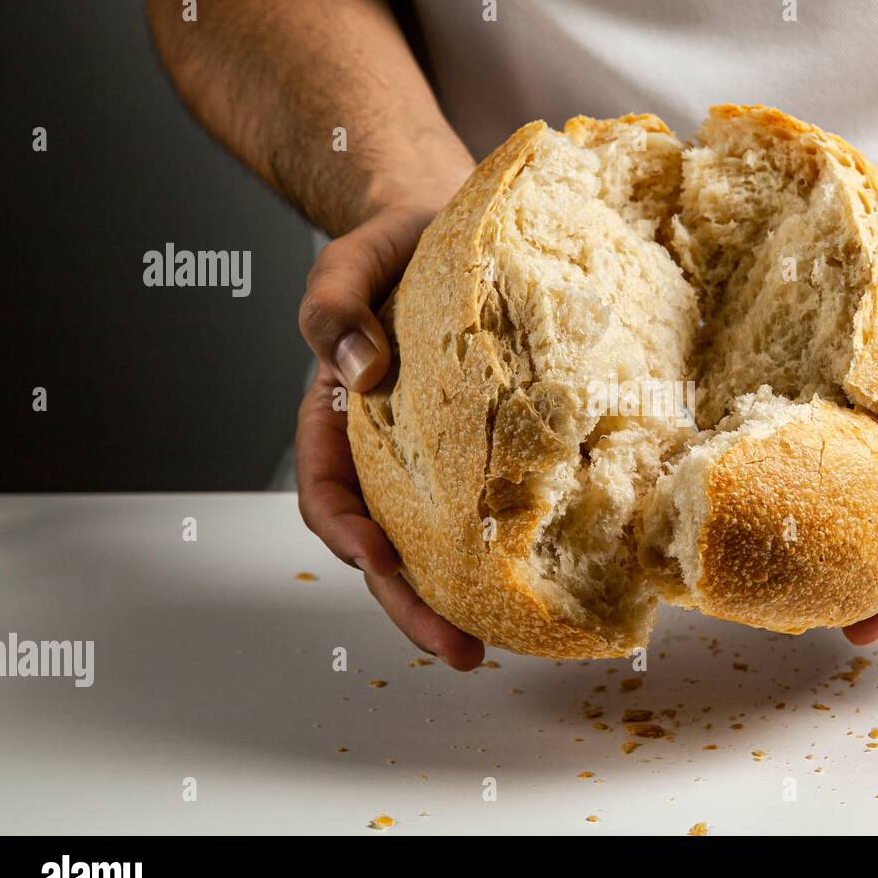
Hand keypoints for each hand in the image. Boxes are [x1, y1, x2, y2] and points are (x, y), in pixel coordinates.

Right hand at [296, 204, 483, 669]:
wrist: (434, 225)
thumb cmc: (385, 248)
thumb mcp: (345, 263)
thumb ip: (332, 310)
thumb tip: (361, 369)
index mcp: (336, 424)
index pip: (330, 499)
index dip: (350, 540)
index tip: (382, 565)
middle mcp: (384, 455)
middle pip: (386, 548)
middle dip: (415, 607)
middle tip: (463, 651)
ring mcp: (435, 459)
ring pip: (438, 543)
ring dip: (462, 598)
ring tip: (501, 643)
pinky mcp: (484, 449)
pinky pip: (491, 504)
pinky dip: (507, 545)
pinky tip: (546, 572)